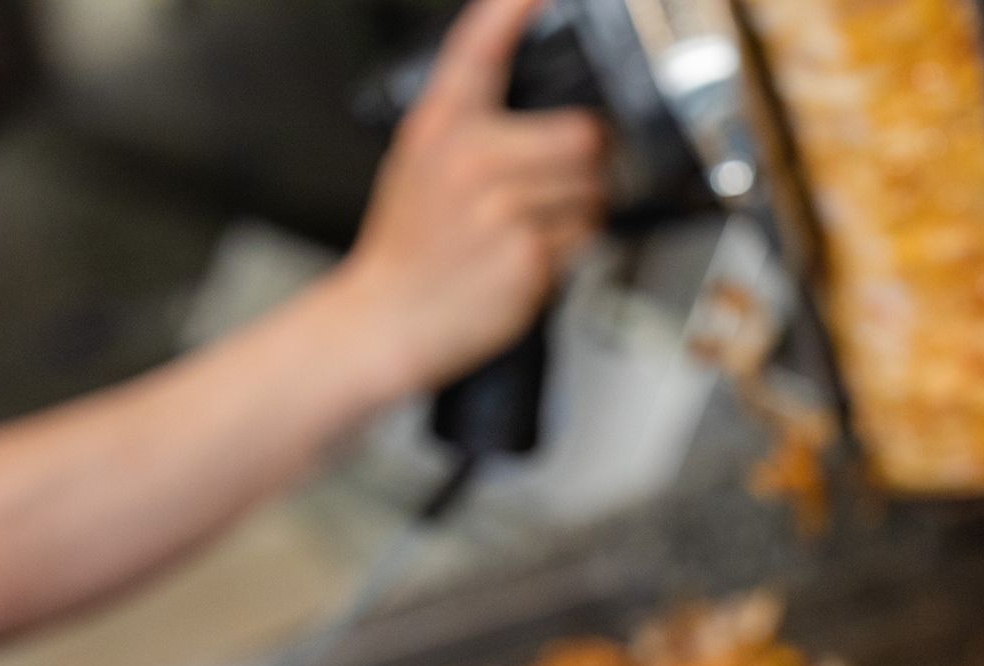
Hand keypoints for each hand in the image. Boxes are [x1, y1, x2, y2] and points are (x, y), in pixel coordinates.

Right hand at [326, 0, 605, 396]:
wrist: (389, 317)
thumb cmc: (412, 243)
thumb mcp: (422, 159)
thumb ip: (474, 122)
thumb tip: (554, 110)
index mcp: (441, 123)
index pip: (480, 46)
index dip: (514, 9)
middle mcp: (470, 156)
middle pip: (584, 135)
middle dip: (587, 164)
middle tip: (554, 185)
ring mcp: (500, 206)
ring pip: (594, 191)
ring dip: (582, 212)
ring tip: (532, 227)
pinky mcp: (526, 253)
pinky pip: (586, 240)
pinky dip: (572, 252)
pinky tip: (529, 257)